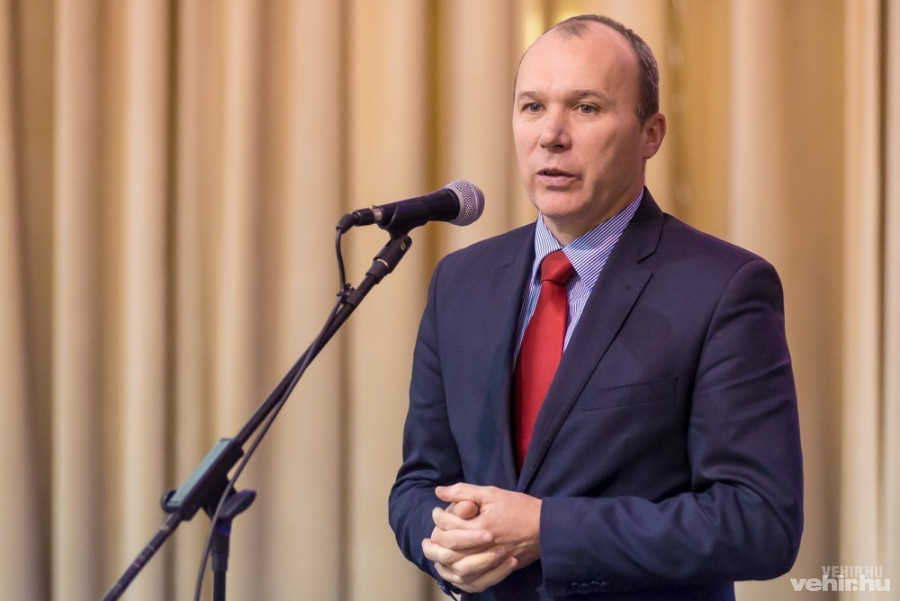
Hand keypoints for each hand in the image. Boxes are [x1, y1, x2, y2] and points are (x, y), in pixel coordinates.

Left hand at [422, 483, 541, 591]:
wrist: (546, 526)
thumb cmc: (519, 507)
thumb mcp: (492, 493)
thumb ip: (464, 492)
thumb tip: (439, 492)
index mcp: (480, 527)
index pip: (448, 527)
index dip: (438, 518)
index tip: (436, 512)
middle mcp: (484, 548)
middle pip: (449, 553)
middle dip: (434, 545)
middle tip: (428, 538)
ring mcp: (491, 563)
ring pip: (459, 571)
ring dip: (444, 563)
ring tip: (436, 555)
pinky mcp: (498, 571)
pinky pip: (475, 582)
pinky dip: (461, 579)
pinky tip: (453, 570)